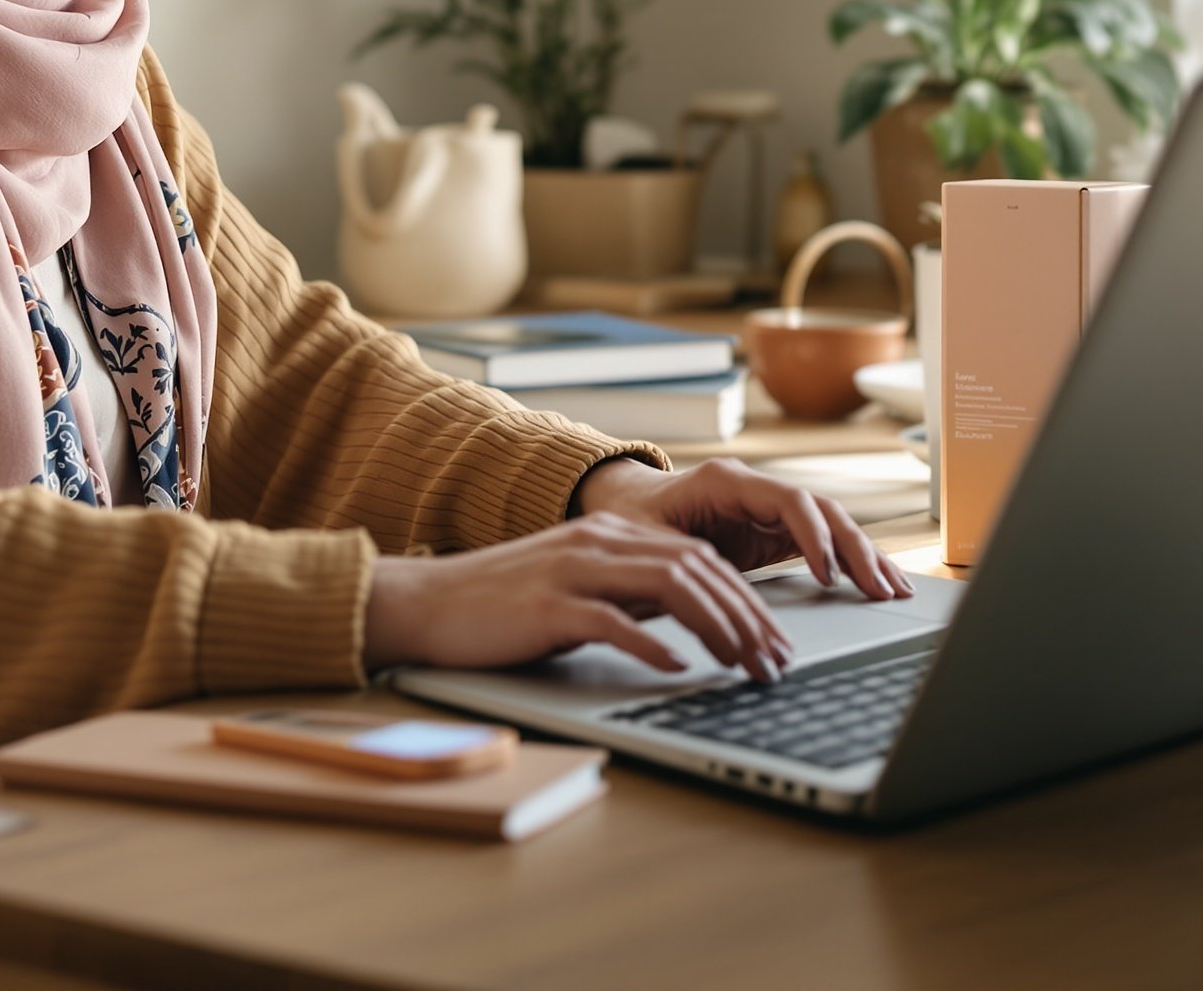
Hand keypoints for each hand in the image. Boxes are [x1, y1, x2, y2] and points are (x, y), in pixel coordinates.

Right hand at [363, 512, 793, 680]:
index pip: (698, 558)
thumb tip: (686, 623)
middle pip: (696, 569)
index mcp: (608, 534)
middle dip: (746, 616)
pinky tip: (678, 667)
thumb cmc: (500, 606)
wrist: (428, 603)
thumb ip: (625, 593)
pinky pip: (612, 620)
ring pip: (668, 587)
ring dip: (716, 627)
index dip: (746, 599)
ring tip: (741, 664)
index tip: (773, 639)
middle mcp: (597, 542)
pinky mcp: (547, 604)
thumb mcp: (575, 588)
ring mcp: (571, 569)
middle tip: (774, 660)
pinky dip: (651, 644)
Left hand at [571, 456, 914, 602]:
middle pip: (822, 509)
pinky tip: (876, 585)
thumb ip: (680, 561)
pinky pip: (822, 542)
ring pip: (831, 524)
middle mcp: (755, 489)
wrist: (624, 505)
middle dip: (856, 549)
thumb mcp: (647, 539)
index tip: (828, 577)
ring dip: (864, 556)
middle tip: (881, 590)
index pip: (789, 500)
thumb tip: (712, 599)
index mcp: (726, 481)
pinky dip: (850, 562)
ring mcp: (768, 508)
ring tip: (895, 591)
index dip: (814, 537)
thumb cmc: (631, 519)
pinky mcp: (773, 531)